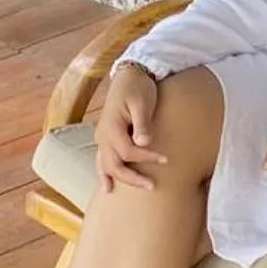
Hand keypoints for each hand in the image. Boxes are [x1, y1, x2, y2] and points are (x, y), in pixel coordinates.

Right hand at [95, 64, 163, 192]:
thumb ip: (143, 123)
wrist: (130, 74)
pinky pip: (101, 158)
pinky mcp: (106, 136)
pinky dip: (102, 171)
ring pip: (103, 164)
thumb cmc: (138, 87)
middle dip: (131, 178)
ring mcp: (102, 136)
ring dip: (112, 178)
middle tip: (151, 187)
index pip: (128, 151)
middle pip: (113, 164)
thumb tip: (144, 142)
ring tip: (112, 193)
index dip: (146, 158)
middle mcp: (102, 134)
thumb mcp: (143, 102)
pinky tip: (105, 182)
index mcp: (111, 126)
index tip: (165, 159)